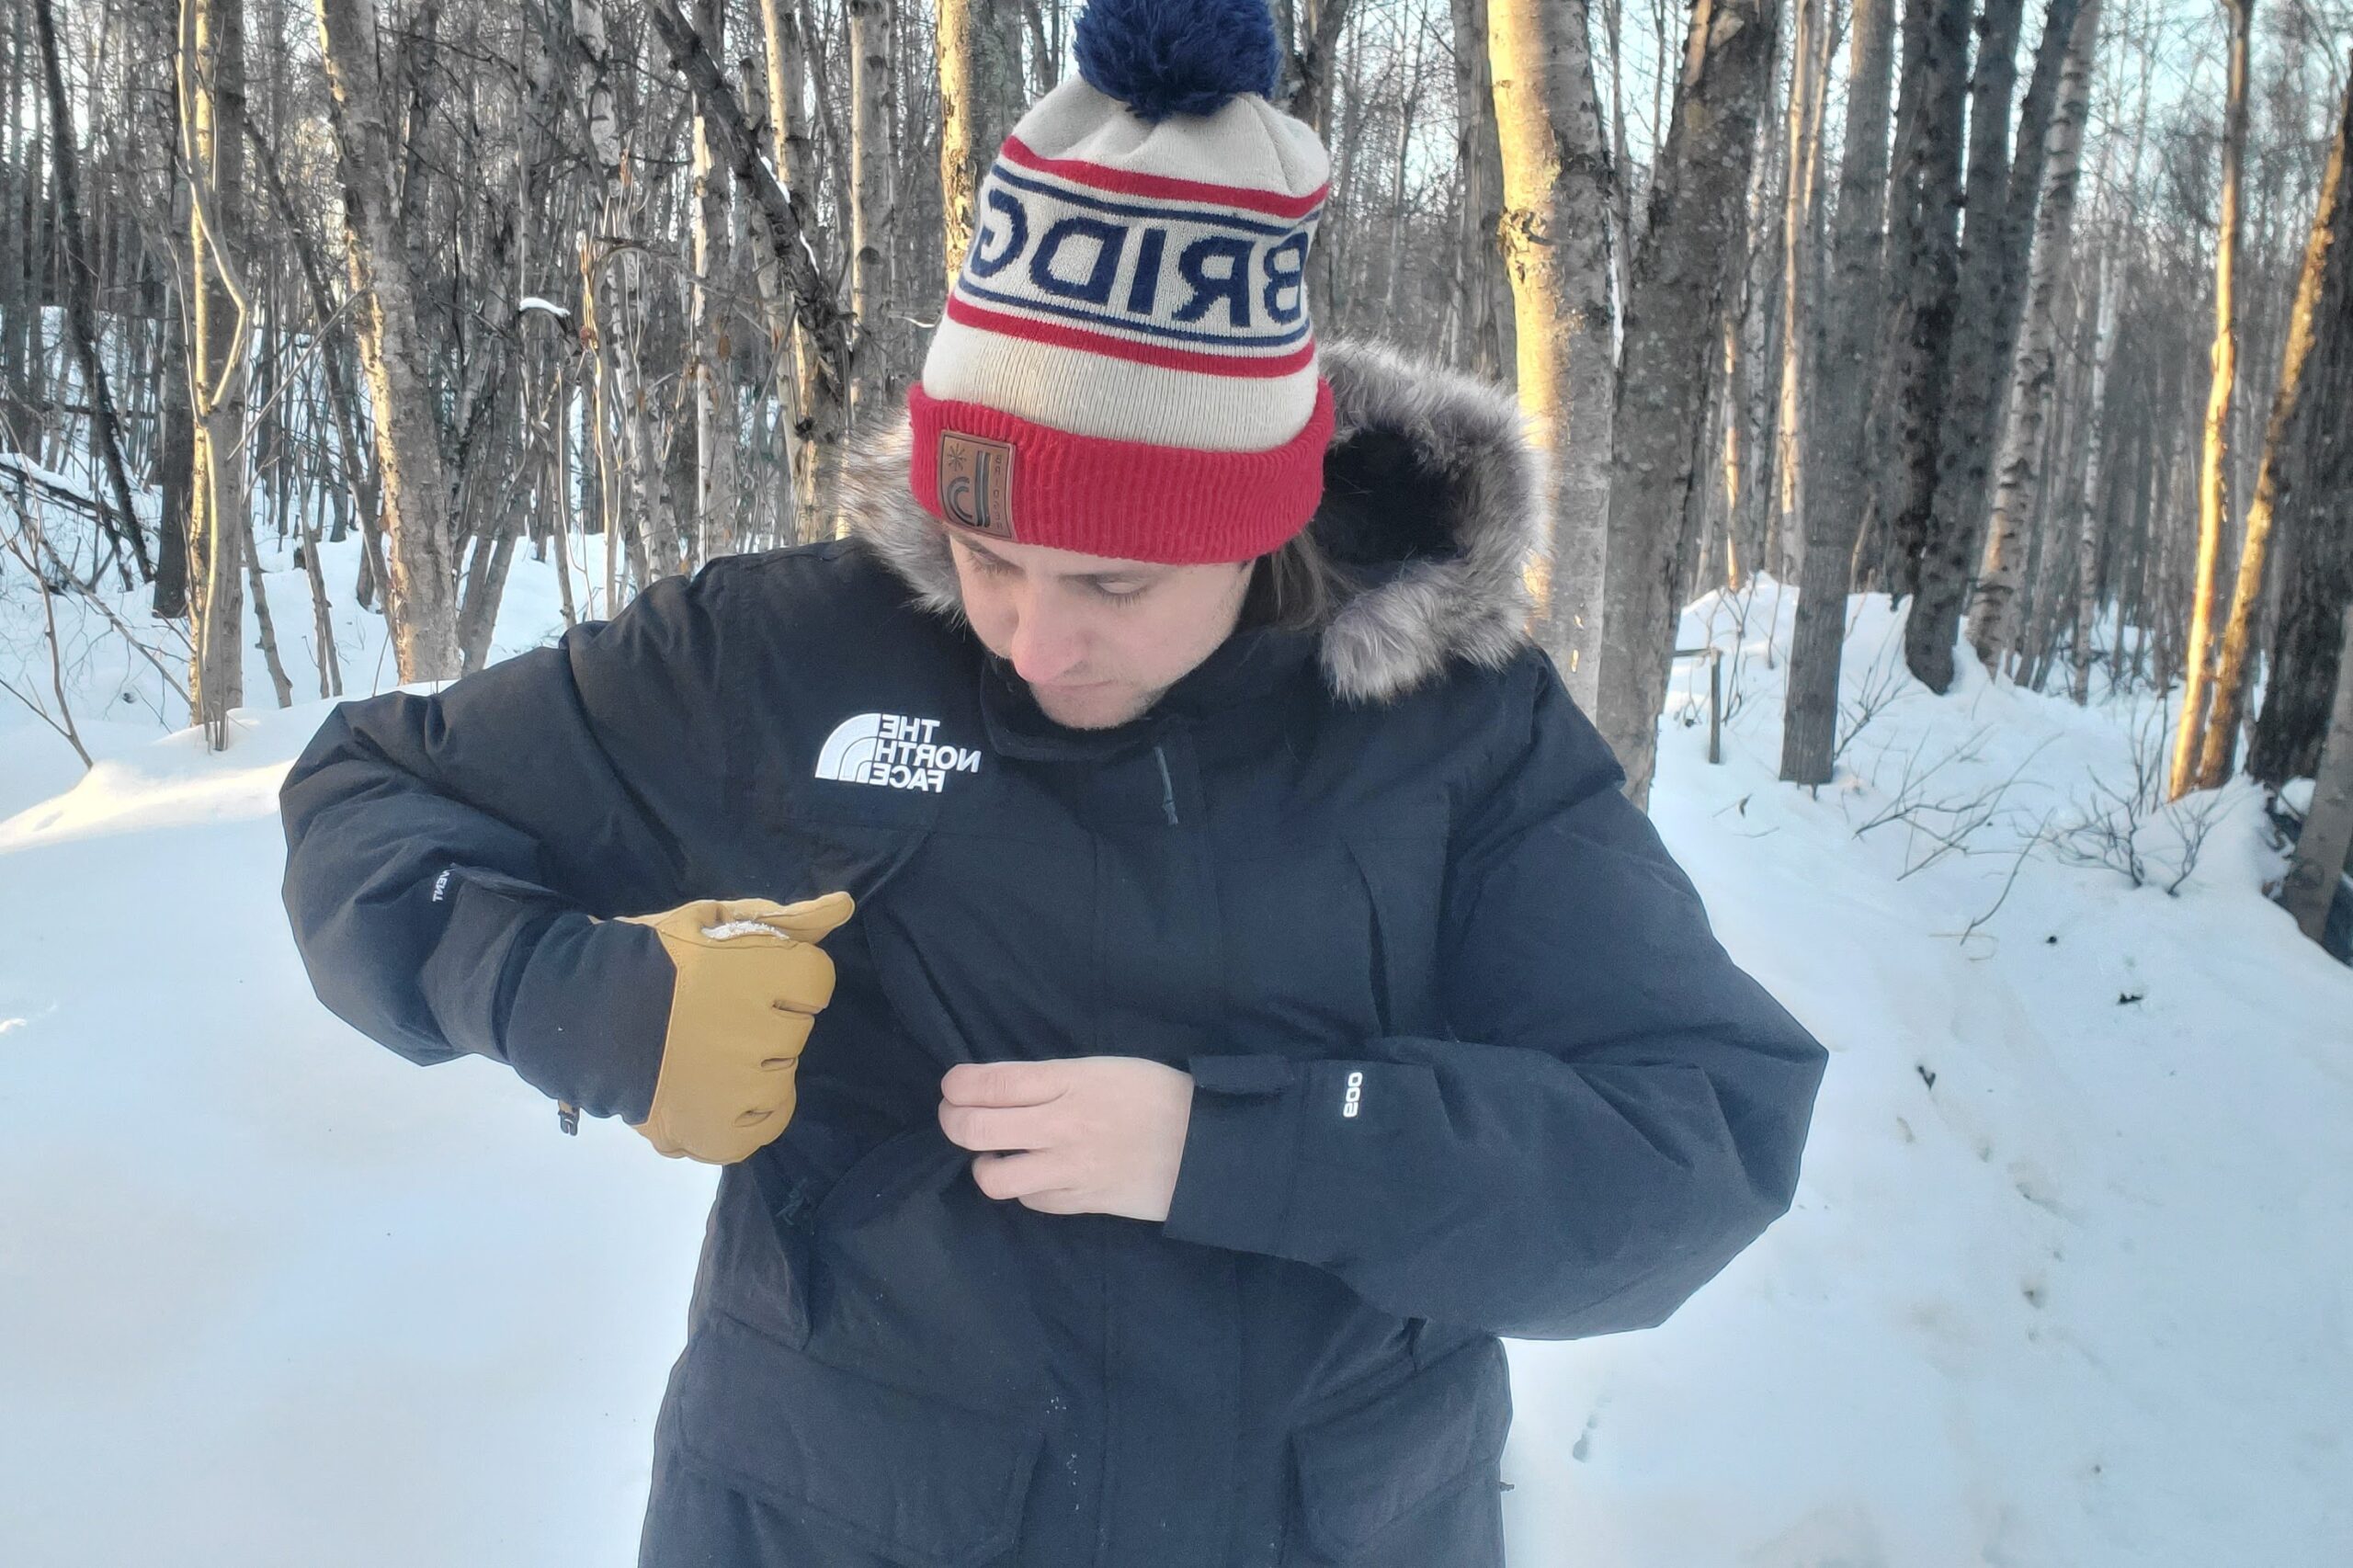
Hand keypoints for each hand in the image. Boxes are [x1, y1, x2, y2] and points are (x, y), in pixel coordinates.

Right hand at [618, 892, 854, 1163]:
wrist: (580, 1015)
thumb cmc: (650, 959)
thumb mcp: (712, 922)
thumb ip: (782, 920)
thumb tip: (842, 907)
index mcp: (760, 974)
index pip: (816, 979)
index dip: (782, 974)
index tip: (743, 975)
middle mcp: (757, 1033)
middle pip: (797, 1027)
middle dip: (765, 1017)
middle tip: (713, 1012)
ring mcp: (739, 1089)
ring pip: (782, 1075)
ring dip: (755, 1063)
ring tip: (706, 1050)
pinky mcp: (719, 1133)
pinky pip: (767, 1123)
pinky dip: (749, 1111)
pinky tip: (718, 1089)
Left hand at [937, 1057, 1194, 1221]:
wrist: (1211, 1146)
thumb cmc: (1157, 1095)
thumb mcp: (1104, 1068)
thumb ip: (1051, 1079)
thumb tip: (997, 1089)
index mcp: (1071, 1081)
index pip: (991, 1083)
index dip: (957, 1085)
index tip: (952, 1087)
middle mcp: (1063, 1125)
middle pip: (976, 1129)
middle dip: (952, 1121)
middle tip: (956, 1118)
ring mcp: (1071, 1169)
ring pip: (995, 1177)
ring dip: (984, 1165)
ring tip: (996, 1154)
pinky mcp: (1083, 1203)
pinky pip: (1032, 1201)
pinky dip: (1025, 1188)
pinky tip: (1036, 1174)